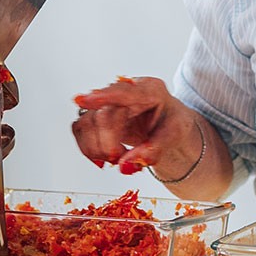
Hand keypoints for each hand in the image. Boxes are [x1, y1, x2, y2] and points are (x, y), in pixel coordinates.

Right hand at [72, 76, 200, 178]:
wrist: (168, 126)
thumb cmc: (172, 124)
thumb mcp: (174, 136)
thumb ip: (153, 151)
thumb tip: (125, 165)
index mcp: (150, 90)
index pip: (123, 91)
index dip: (102, 96)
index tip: (83, 100)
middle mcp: (126, 93)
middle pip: (102, 113)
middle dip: (107, 143)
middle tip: (119, 158)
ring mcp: (109, 103)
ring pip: (86, 121)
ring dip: (95, 147)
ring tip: (114, 158)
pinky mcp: (98, 115)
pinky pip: (81, 129)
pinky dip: (87, 147)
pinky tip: (101, 157)